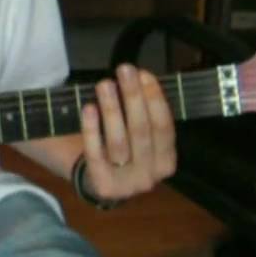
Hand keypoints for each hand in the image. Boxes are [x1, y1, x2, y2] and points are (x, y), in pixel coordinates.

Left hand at [79, 64, 176, 203]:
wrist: (98, 182)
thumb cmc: (123, 151)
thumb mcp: (140, 136)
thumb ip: (144, 113)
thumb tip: (139, 77)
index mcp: (166, 161)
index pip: (164, 127)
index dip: (155, 99)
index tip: (144, 73)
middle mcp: (150, 176)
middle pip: (141, 131)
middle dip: (133, 97)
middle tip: (124, 70)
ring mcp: (126, 185)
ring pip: (118, 142)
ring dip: (112, 109)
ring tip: (105, 84)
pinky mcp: (103, 186)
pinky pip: (96, 154)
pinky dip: (92, 129)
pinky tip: (88, 108)